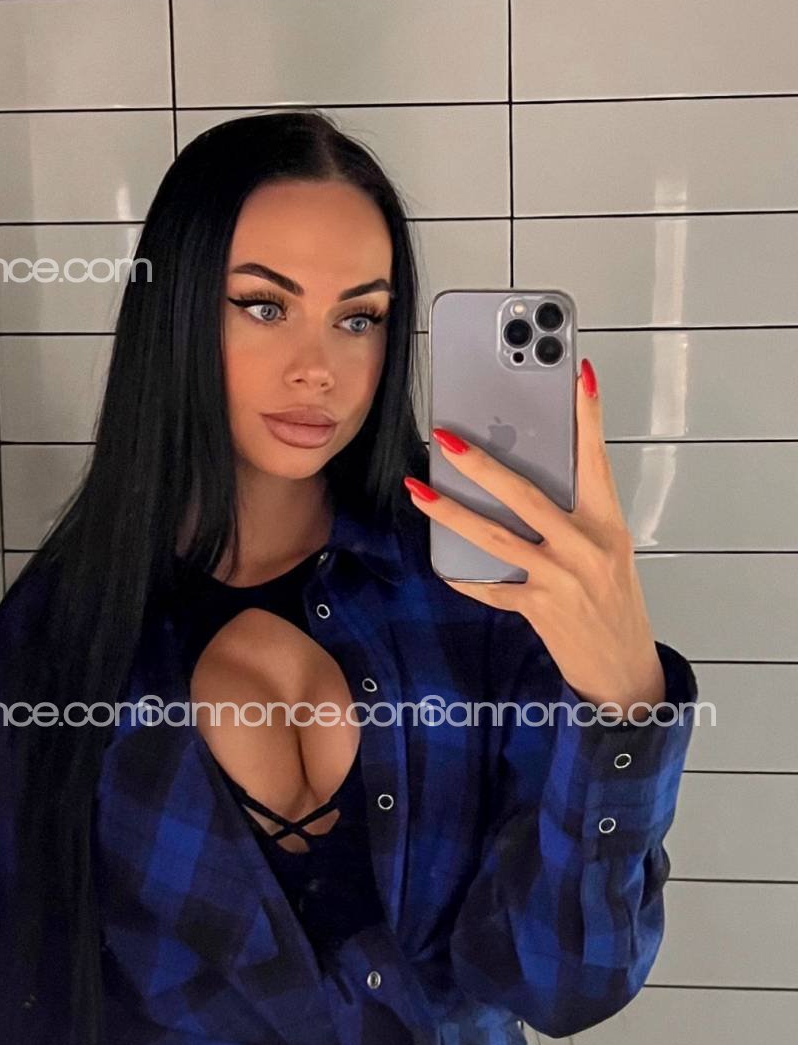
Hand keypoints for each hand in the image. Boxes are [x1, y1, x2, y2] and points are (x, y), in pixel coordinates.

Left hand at [405, 358, 664, 719]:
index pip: (596, 460)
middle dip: (482, 465)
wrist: (624, 668)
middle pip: (526, 495)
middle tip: (447, 440)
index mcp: (607, 524)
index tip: (579, 376)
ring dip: (452, 512)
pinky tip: (440, 560)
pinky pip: (490, 587)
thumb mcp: (608, 550)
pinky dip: (464, 574)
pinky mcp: (538, 609)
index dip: (588, 417)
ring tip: (420, 491)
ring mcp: (559, 578)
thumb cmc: (614, 602)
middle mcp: (585, 547)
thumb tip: (529, 479)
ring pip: (495, 537)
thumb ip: (576, 516)